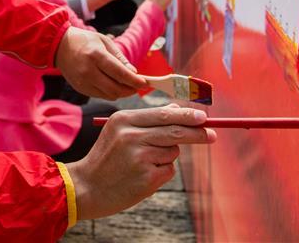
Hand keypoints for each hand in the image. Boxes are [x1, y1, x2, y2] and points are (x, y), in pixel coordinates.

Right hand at [55, 26, 145, 98]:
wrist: (60, 47)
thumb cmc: (85, 41)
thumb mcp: (105, 42)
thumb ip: (120, 58)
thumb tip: (134, 73)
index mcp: (96, 56)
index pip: (120, 73)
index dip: (134, 80)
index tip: (145, 83)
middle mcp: (88, 71)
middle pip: (115, 89)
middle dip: (130, 90)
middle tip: (138, 86)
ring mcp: (83, 82)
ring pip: (109, 95)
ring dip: (121, 92)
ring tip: (127, 85)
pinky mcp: (80, 89)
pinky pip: (101, 95)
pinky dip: (110, 93)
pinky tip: (113, 85)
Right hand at [65, 105, 215, 219]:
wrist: (87, 187)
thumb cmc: (107, 158)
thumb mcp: (120, 131)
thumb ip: (148, 121)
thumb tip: (178, 111)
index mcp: (124, 120)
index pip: (164, 114)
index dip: (187, 116)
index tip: (203, 118)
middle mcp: (132, 136)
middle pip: (175, 131)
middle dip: (197, 133)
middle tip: (212, 135)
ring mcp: (140, 157)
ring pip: (172, 152)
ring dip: (167, 157)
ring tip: (144, 163)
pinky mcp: (146, 178)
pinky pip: (168, 170)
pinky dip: (161, 172)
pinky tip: (143, 175)